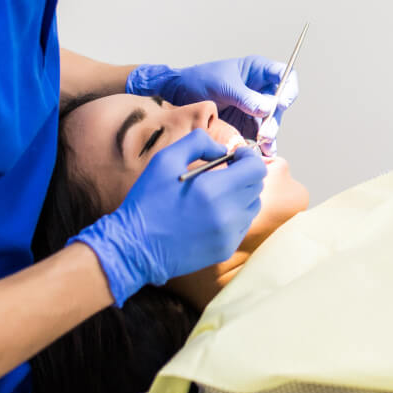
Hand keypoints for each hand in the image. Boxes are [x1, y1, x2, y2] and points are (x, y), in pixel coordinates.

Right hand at [70, 130, 266, 305]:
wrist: (136, 247)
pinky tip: (212, 212)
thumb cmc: (149, 200)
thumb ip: (198, 143)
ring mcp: (228, 235)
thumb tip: (223, 149)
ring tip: (217, 193)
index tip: (234, 156)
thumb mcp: (165, 159)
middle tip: (224, 171)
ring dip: (241, 194)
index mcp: (213, 190)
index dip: (248, 157)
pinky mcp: (226, 250)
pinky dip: (234, 214)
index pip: (256, 169)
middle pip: (257, 186)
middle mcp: (227, 215)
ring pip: (252, 206)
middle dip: (244, 174)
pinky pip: (243, 225)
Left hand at [127, 56, 298, 145]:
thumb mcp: (222, 85)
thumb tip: (268, 107)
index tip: (281, 103)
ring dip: (270, 135)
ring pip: (272, 122)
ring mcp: (253, 107)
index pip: (284, 75)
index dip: (288, 88)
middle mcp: (259, 89)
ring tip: (262, 146)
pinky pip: (260, 134)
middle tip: (265, 132)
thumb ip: (246, 97)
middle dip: (275, 119)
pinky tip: (260, 152)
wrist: (177, 95)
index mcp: (257, 71)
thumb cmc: (199, 80)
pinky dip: (261, 144)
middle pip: (280, 103)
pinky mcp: (246, 124)